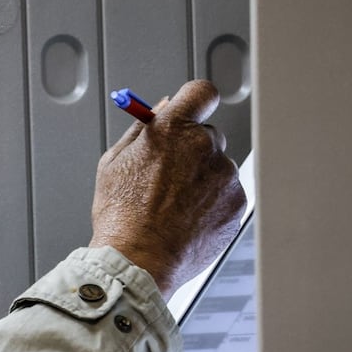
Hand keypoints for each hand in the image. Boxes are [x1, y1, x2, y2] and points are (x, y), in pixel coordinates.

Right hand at [88, 79, 246, 296]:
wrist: (140, 259)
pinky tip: (186, 220)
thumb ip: (142, 129)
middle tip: (167, 176)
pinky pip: (226, 195)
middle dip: (190, 150)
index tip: (190, 111)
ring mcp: (226, 176)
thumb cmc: (121, 214)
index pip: (201, 93)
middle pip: (208, 135)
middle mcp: (206, 147)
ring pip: (217, 168)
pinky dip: (211, 204)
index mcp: (173, 130)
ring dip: (200, 180)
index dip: (195, 101)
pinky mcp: (237, 204)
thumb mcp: (114, 162)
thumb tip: (160, 109)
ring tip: (172, 207)